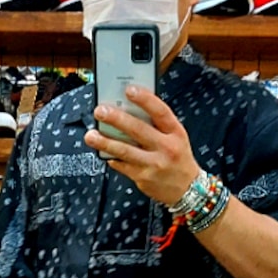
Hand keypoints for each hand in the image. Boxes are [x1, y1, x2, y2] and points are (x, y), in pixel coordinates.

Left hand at [86, 85, 199, 205]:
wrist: (187, 188)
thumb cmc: (178, 157)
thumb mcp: (176, 137)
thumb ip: (157, 124)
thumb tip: (128, 108)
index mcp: (176, 133)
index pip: (160, 112)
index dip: (144, 99)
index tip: (129, 89)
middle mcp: (166, 148)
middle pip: (138, 130)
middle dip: (116, 119)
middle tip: (100, 111)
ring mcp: (154, 164)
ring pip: (125, 150)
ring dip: (105, 142)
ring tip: (90, 135)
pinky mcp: (143, 178)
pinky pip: (122, 165)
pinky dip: (111, 157)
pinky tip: (103, 151)